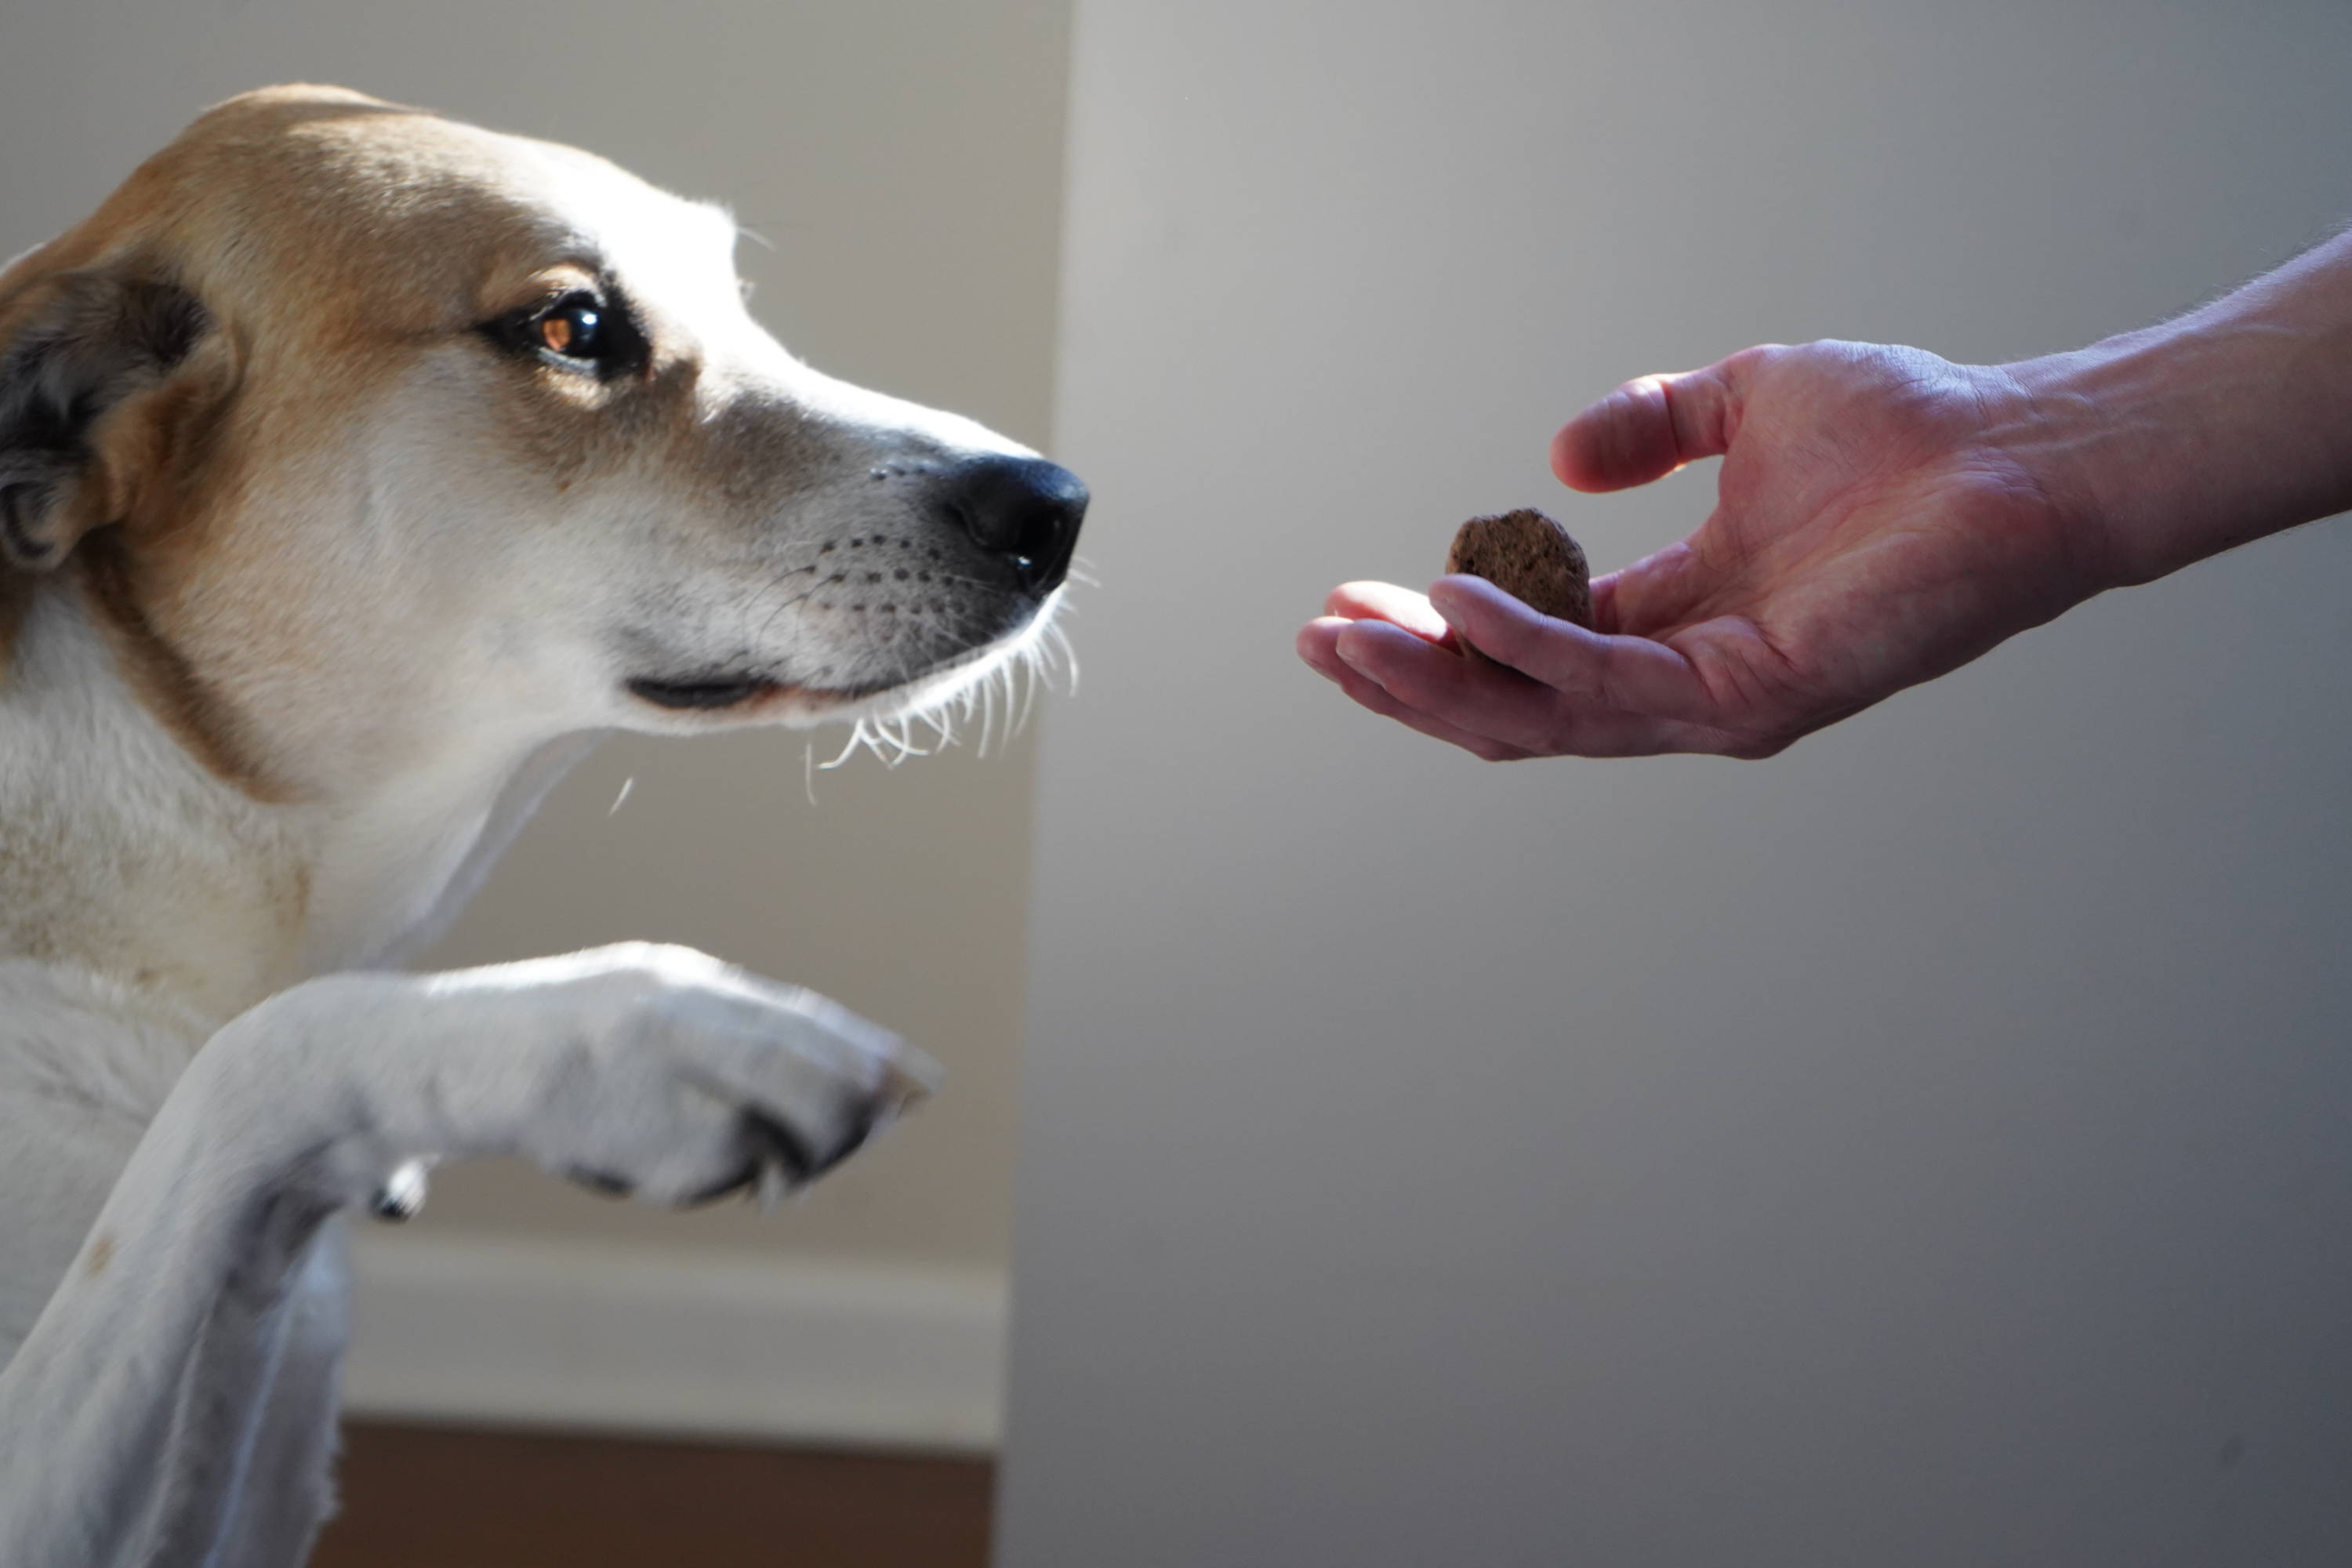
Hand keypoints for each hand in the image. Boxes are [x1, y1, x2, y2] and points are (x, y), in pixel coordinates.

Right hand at [1297, 341, 2113, 758]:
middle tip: (1318, 640)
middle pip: (1515, 702)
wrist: (2016, 454)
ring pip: (1540, 714)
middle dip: (1407, 677)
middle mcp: (1685, 675)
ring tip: (1346, 641)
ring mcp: (1714, 698)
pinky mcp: (1750, 696)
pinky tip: (1457, 605)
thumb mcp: (1742, 400)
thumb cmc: (1905, 431)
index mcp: (1676, 616)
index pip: (1530, 647)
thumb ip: (1648, 427)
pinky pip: (1606, 681)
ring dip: (1434, 680)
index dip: (1436, 628)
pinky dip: (1525, 647)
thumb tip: (1556, 464)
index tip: (1351, 593)